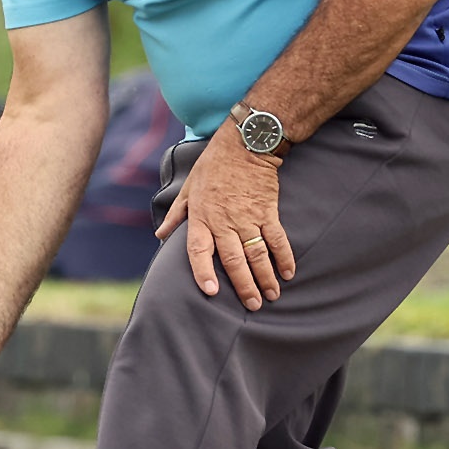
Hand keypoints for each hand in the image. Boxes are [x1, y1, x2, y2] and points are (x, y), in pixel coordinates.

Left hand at [155, 136, 296, 309]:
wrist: (245, 143)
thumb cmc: (214, 164)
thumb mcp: (189, 187)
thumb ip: (177, 214)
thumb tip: (160, 234)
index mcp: (202, 217)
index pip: (199, 251)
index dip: (204, 272)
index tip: (212, 291)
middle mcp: (225, 222)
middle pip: (234, 261)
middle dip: (244, 286)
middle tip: (253, 305)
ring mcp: (248, 218)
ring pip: (257, 255)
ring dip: (266, 278)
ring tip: (272, 296)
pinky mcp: (268, 212)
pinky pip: (277, 239)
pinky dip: (284, 257)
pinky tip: (288, 273)